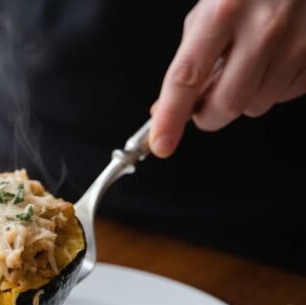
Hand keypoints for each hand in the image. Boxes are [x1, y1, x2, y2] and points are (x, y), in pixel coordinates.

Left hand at [150, 0, 305, 157]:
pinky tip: (273, 59)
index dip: (171, 116)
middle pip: (227, 103)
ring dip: (244, 97)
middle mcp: (264, 27)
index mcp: (224, 10)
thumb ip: (190, 56)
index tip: (161, 143)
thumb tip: (166, 107)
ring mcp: (298, 41)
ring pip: (257, 104)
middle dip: (209, 115)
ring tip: (248, 63)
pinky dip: (272, 87)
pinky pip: (285, 95)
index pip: (187, 76)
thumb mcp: (212, 7)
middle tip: (205, 104)